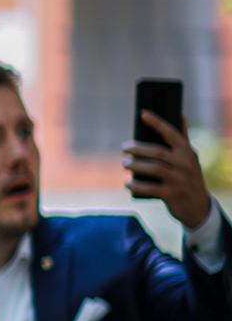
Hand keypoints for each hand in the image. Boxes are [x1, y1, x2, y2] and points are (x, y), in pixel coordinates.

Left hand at [124, 111, 211, 229]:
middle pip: (157, 152)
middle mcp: (185, 164)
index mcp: (187, 152)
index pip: (172, 133)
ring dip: (134, 165)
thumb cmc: (188, 177)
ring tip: (125, 164)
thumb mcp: (189, 158)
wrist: (197, 206)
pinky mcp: (172, 194)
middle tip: (124, 149)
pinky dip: (136, 185)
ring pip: (153, 168)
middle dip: (137, 149)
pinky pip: (149, 188)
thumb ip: (182, 139)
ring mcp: (179, 180)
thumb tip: (180, 115)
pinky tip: (127, 183)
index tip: (143, 114)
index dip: (157, 123)